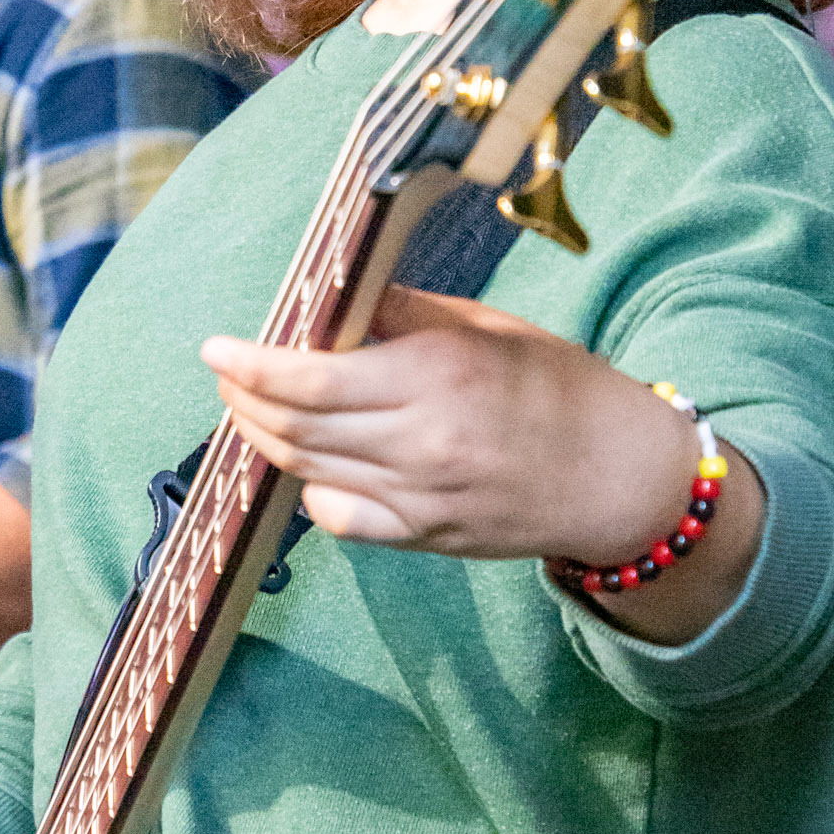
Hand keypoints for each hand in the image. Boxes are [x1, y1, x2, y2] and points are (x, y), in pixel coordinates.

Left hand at [204, 285, 763, 642]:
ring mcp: (418, 497)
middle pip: (293, 427)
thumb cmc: (556, 387)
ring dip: (265, 438)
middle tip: (228, 373)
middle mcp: (419, 440)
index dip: (248, 364)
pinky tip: (308, 463)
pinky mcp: (423, 536)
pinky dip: (310, 490)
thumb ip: (402, 312)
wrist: (618, 475)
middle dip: (243, 399)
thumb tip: (331, 297)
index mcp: (434, 374)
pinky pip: (339, 517)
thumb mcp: (484, 326)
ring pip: (305, 470)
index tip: (216, 348)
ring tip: (251, 408)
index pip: (307, 377)